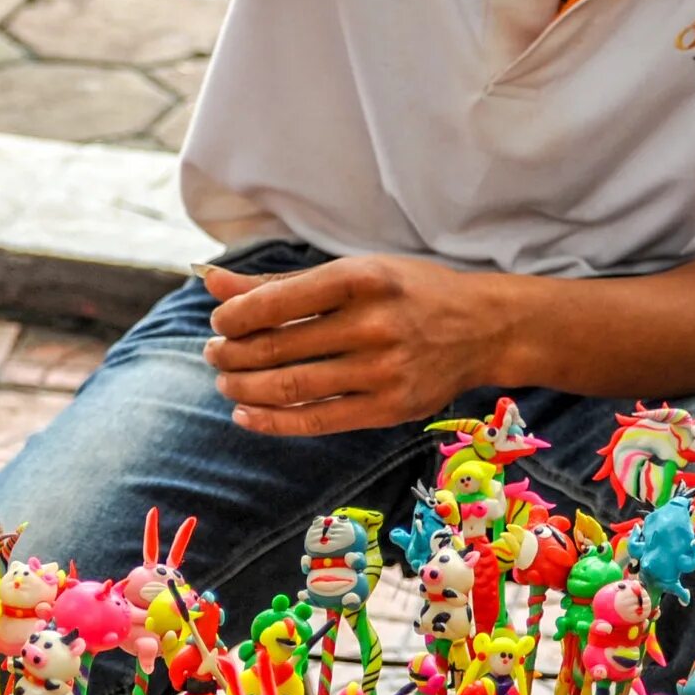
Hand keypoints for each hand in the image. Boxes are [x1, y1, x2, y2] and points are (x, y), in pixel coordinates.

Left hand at [199, 257, 516, 436]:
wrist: (483, 328)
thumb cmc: (407, 292)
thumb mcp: (351, 273)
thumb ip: (280, 283)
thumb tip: (210, 282)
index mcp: (362, 279)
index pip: (277, 301)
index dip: (234, 317)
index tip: (219, 323)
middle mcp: (373, 324)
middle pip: (278, 347)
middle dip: (231, 354)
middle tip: (213, 354)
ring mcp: (383, 370)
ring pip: (291, 387)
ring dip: (243, 388)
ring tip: (226, 381)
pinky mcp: (389, 409)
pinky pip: (316, 420)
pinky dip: (271, 421)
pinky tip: (246, 413)